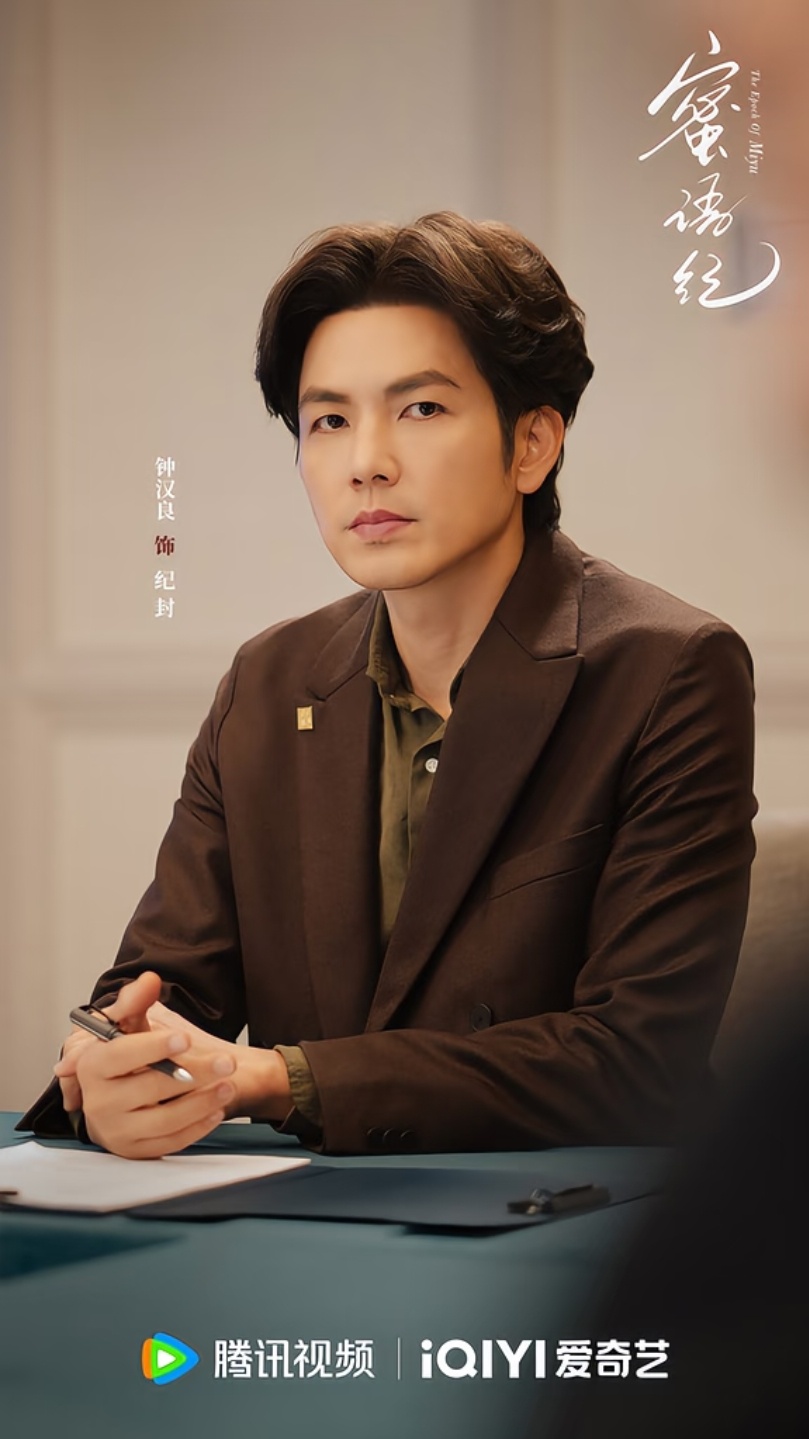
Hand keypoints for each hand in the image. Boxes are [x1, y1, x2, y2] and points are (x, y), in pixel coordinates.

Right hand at [53, 972, 291, 1157]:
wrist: (121, 1098)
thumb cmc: (126, 1058)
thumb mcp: (126, 1026)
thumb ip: (135, 1001)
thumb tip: (149, 979)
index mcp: (92, 1066)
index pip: (121, 1055)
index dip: (153, 1046)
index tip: (183, 1039)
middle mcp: (99, 1102)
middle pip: (151, 1087)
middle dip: (194, 1073)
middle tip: (226, 1062)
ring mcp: (117, 1130)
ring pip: (165, 1119)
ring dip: (203, 1102)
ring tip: (228, 1084)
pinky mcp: (136, 1151)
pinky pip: (171, 1142)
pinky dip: (198, 1126)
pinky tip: (216, 1109)